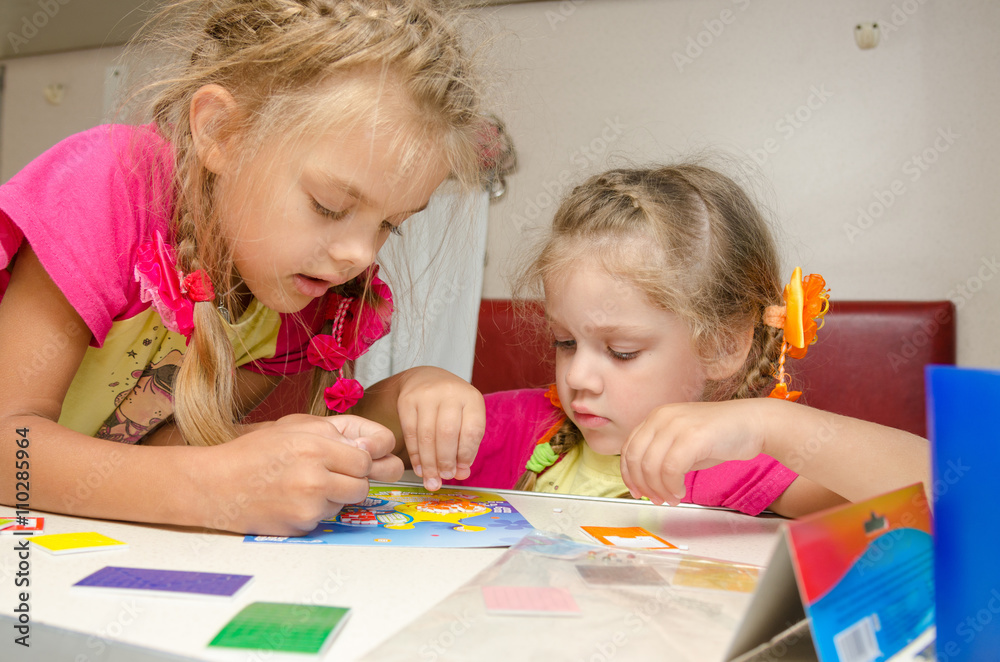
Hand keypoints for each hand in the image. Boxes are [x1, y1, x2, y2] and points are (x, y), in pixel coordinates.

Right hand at [200, 414, 401, 534]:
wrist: (216, 485)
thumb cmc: (255, 452)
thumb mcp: (295, 426)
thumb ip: (337, 433)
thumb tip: (370, 447)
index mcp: (315, 448)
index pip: (366, 460)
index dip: (359, 459)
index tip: (349, 457)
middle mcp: (315, 479)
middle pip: (362, 486)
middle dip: (352, 479)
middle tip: (329, 472)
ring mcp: (308, 507)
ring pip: (345, 503)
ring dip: (335, 495)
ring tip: (304, 483)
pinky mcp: (301, 527)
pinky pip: (325, 518)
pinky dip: (316, 510)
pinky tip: (293, 499)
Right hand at [395, 367, 484, 490]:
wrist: (425, 379)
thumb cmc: (450, 404)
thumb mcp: (466, 419)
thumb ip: (467, 446)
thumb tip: (462, 474)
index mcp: (471, 398)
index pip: (472, 431)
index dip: (466, 455)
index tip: (461, 470)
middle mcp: (450, 392)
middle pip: (447, 434)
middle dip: (445, 461)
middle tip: (445, 476)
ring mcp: (426, 395)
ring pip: (426, 435)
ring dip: (429, 462)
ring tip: (431, 478)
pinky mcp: (407, 400)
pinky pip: (410, 433)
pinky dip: (415, 454)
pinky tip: (419, 467)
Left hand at [620, 400, 768, 504]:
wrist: (753, 423)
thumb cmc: (720, 436)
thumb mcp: (682, 442)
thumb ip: (661, 455)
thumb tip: (643, 480)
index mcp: (657, 417)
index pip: (629, 448)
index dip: (628, 474)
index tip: (636, 491)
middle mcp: (662, 417)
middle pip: (636, 459)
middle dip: (643, 485)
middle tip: (655, 500)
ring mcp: (677, 425)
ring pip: (651, 466)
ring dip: (659, 489)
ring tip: (672, 499)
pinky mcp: (693, 436)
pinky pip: (671, 469)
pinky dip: (672, 486)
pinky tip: (681, 492)